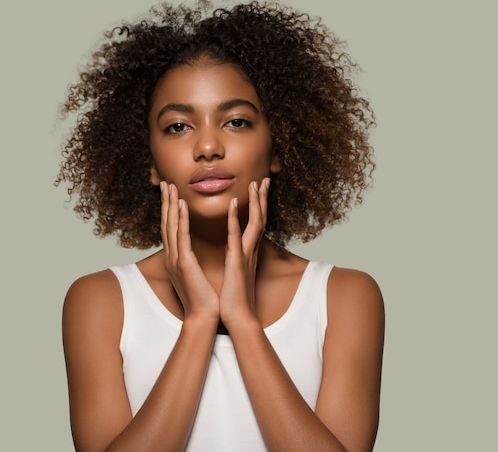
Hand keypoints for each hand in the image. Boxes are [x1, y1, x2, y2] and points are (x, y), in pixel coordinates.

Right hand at [160, 182, 219, 322]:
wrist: (204, 317)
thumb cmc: (203, 299)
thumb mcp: (193, 276)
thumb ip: (189, 262)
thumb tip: (189, 255)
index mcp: (175, 260)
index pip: (170, 230)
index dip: (169, 211)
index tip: (170, 194)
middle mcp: (172, 257)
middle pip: (166, 224)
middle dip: (166, 203)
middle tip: (165, 184)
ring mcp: (176, 260)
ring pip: (171, 226)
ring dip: (170, 205)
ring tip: (171, 187)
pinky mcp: (184, 263)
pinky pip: (182, 236)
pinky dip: (180, 219)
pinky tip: (180, 205)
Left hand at [219, 177, 269, 328]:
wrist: (238, 318)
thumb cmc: (235, 298)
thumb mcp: (236, 272)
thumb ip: (237, 258)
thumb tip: (235, 250)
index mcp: (248, 252)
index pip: (256, 223)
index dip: (259, 205)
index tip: (259, 187)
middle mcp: (250, 251)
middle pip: (260, 218)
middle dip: (262, 198)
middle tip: (265, 178)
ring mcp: (245, 256)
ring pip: (254, 223)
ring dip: (255, 203)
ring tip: (254, 184)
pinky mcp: (237, 262)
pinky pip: (236, 237)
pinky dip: (234, 220)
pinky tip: (232, 204)